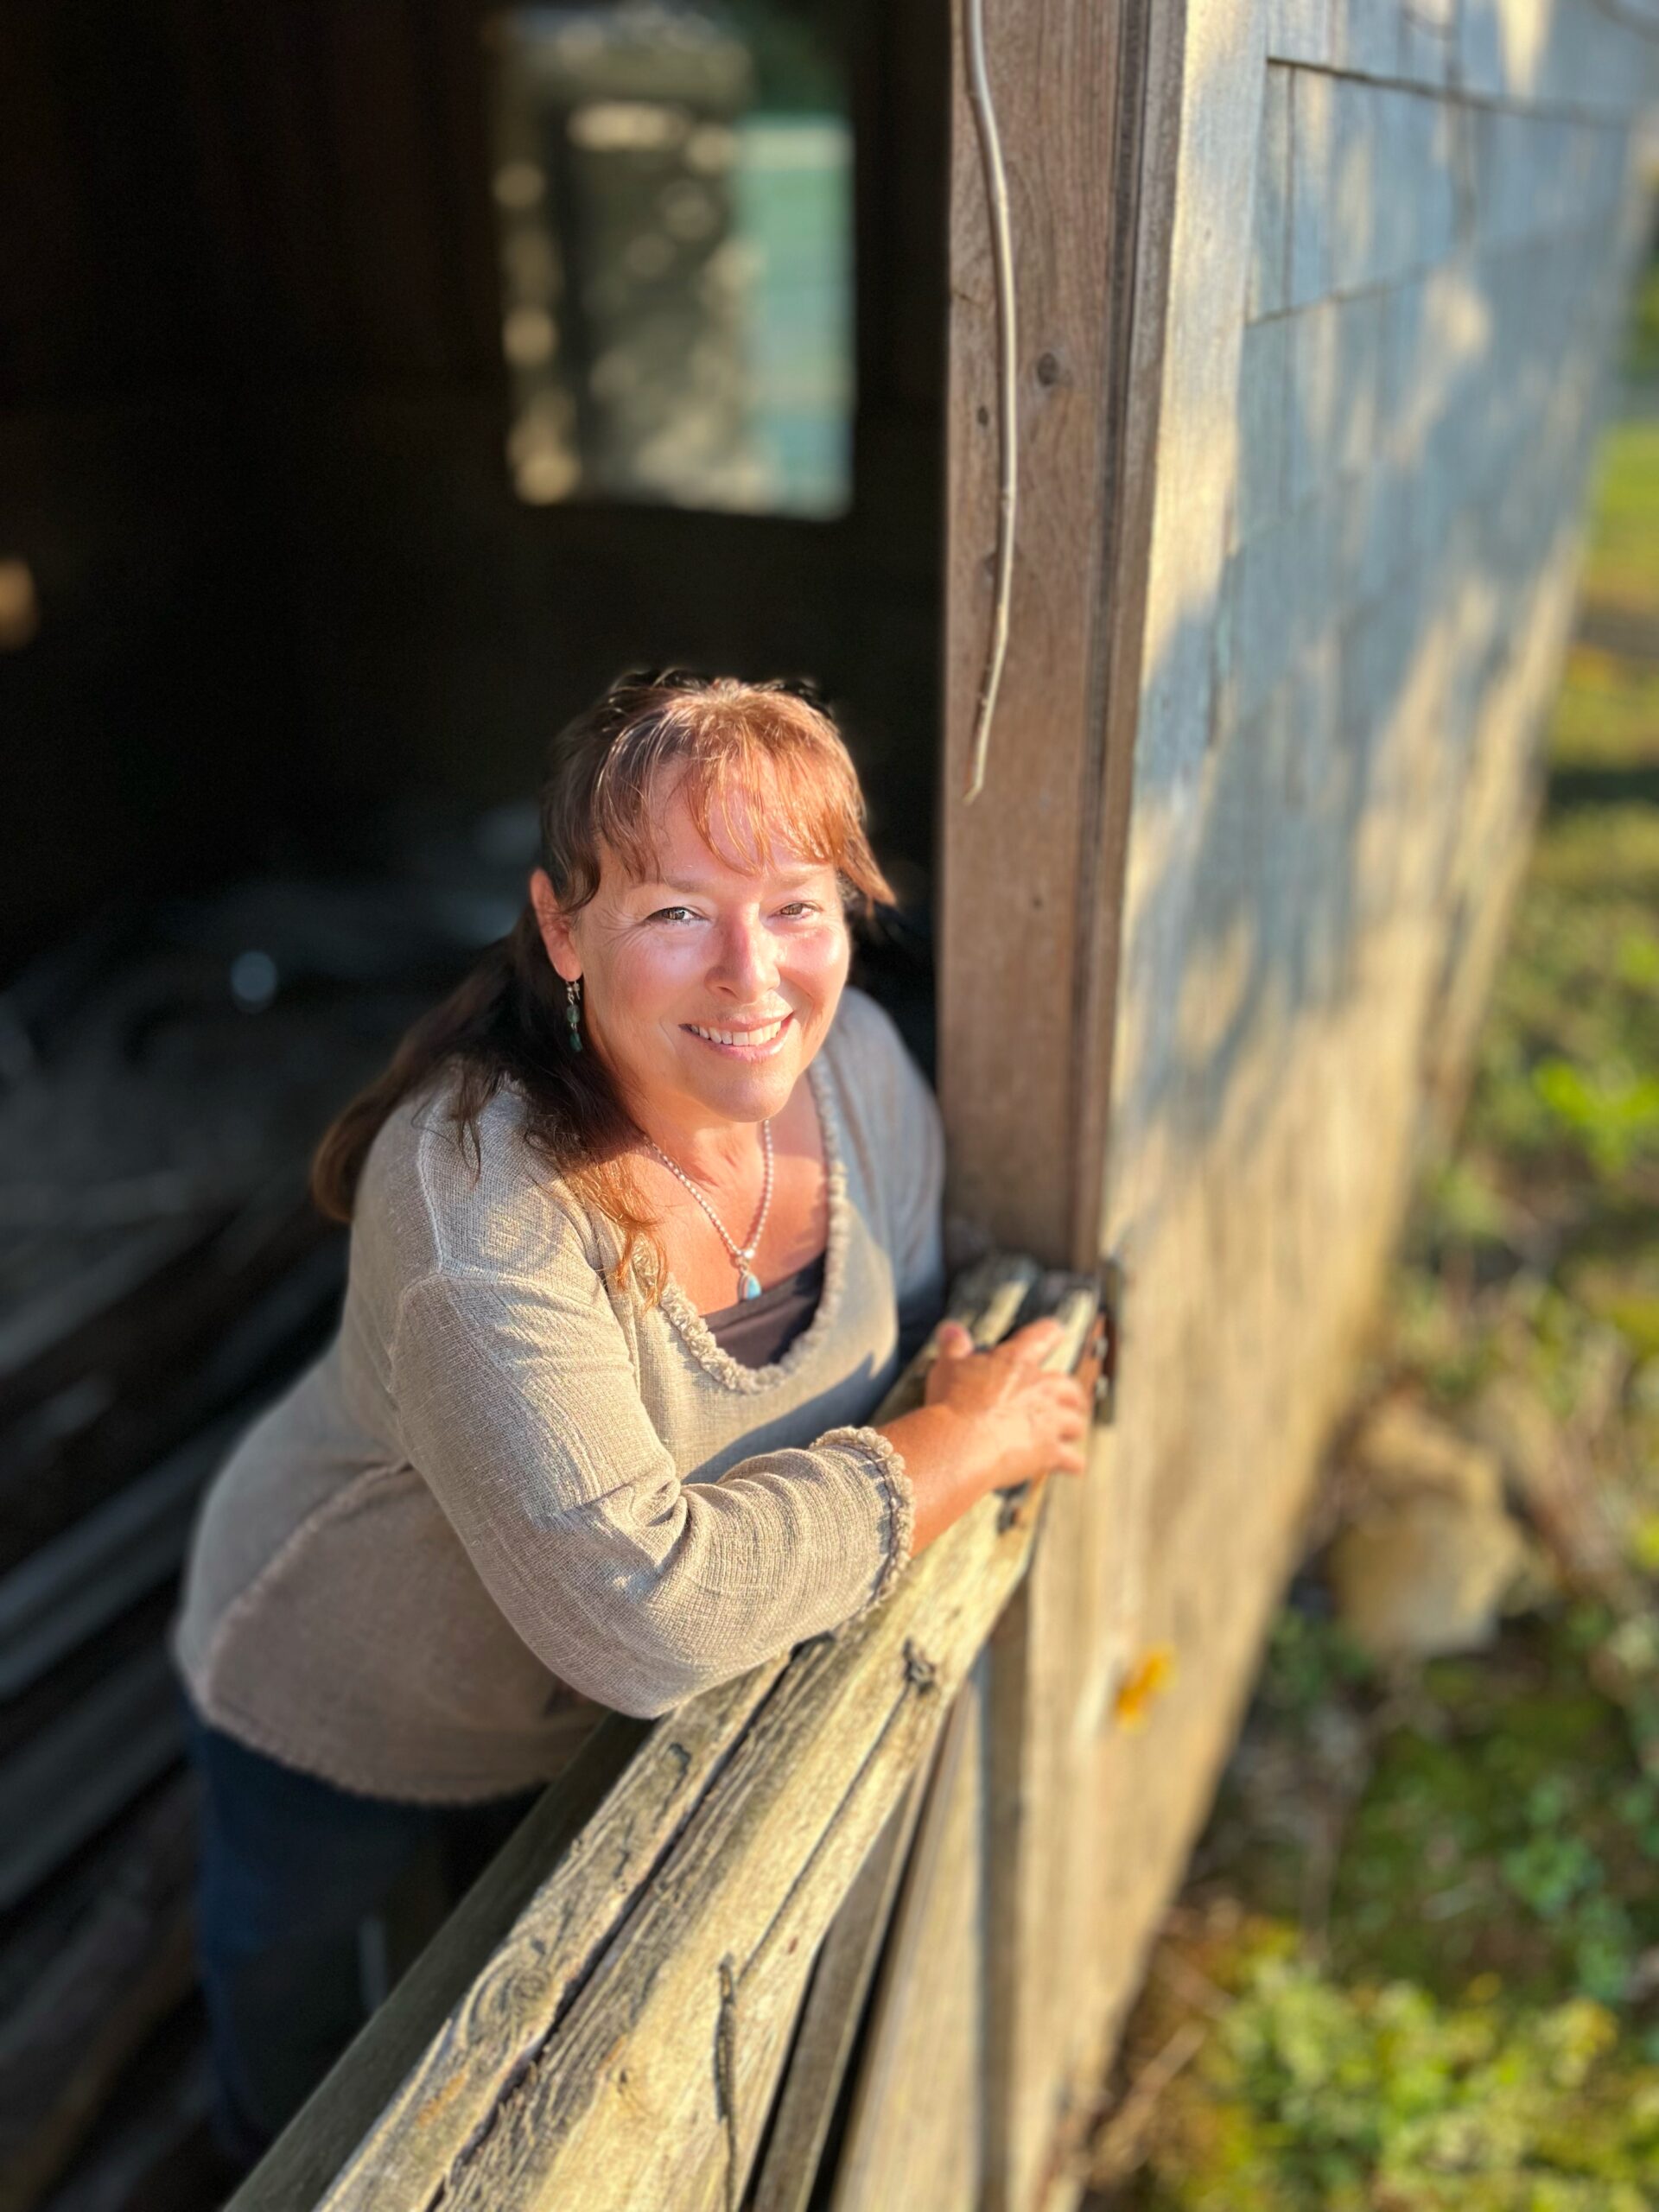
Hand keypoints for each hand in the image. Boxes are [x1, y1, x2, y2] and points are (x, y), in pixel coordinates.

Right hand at [922, 1313, 1090, 1488]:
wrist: (960, 1443)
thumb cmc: (951, 1403)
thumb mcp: (946, 1367)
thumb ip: (954, 1346)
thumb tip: (951, 1327)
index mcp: (1016, 1361)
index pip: (1042, 1336)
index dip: (1050, 1333)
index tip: (1056, 1332)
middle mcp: (1041, 1387)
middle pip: (1069, 1386)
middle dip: (1070, 1393)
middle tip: (1070, 1398)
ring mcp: (1049, 1420)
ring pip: (1075, 1422)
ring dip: (1073, 1427)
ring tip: (1071, 1432)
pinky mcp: (1050, 1452)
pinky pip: (1072, 1459)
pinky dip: (1073, 1463)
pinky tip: (1073, 1467)